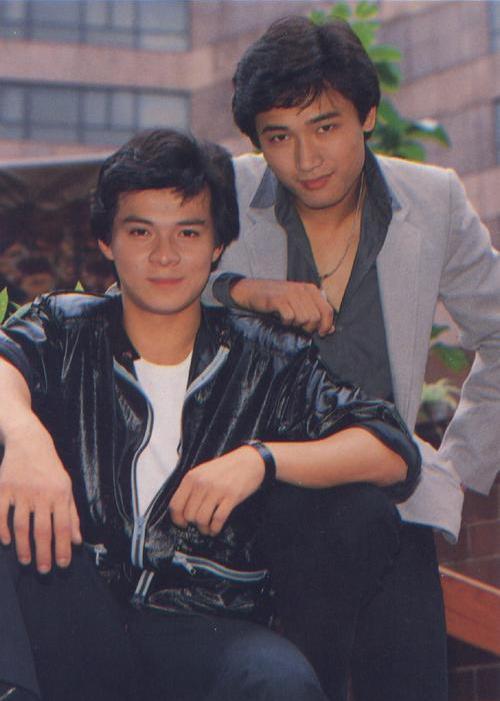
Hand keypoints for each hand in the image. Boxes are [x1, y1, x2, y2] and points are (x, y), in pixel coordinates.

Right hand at [0, 419, 81, 572]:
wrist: (29, 442)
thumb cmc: (50, 469)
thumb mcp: (66, 487)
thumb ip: (72, 514)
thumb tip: (77, 540)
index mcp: (60, 494)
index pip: (63, 527)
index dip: (63, 548)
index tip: (62, 565)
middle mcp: (41, 494)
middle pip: (42, 530)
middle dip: (44, 553)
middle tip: (44, 571)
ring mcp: (21, 492)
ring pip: (21, 526)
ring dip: (24, 547)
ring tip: (27, 561)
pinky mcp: (3, 489)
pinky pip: (0, 514)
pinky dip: (2, 530)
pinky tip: (7, 541)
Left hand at [169, 446, 264, 535]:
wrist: (249, 461)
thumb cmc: (226, 468)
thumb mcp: (203, 471)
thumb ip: (191, 487)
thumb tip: (182, 509)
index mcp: (192, 477)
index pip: (175, 504)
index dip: (177, 519)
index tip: (182, 524)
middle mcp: (202, 483)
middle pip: (189, 514)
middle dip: (193, 524)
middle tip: (198, 525)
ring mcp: (217, 490)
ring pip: (201, 519)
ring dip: (204, 529)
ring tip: (207, 528)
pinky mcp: (231, 497)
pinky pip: (218, 519)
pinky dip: (215, 528)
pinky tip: (216, 528)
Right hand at [230, 279, 334, 335]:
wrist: (252, 291)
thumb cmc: (277, 299)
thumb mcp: (299, 303)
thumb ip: (315, 313)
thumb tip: (330, 329)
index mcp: (311, 289)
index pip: (327, 310)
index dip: (326, 325)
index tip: (321, 333)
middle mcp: (303, 290)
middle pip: (316, 318)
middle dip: (309, 327)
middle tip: (299, 326)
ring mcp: (291, 294)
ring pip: (305, 318)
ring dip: (297, 324)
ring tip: (290, 320)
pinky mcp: (279, 300)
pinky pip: (290, 317)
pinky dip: (286, 322)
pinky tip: (282, 318)